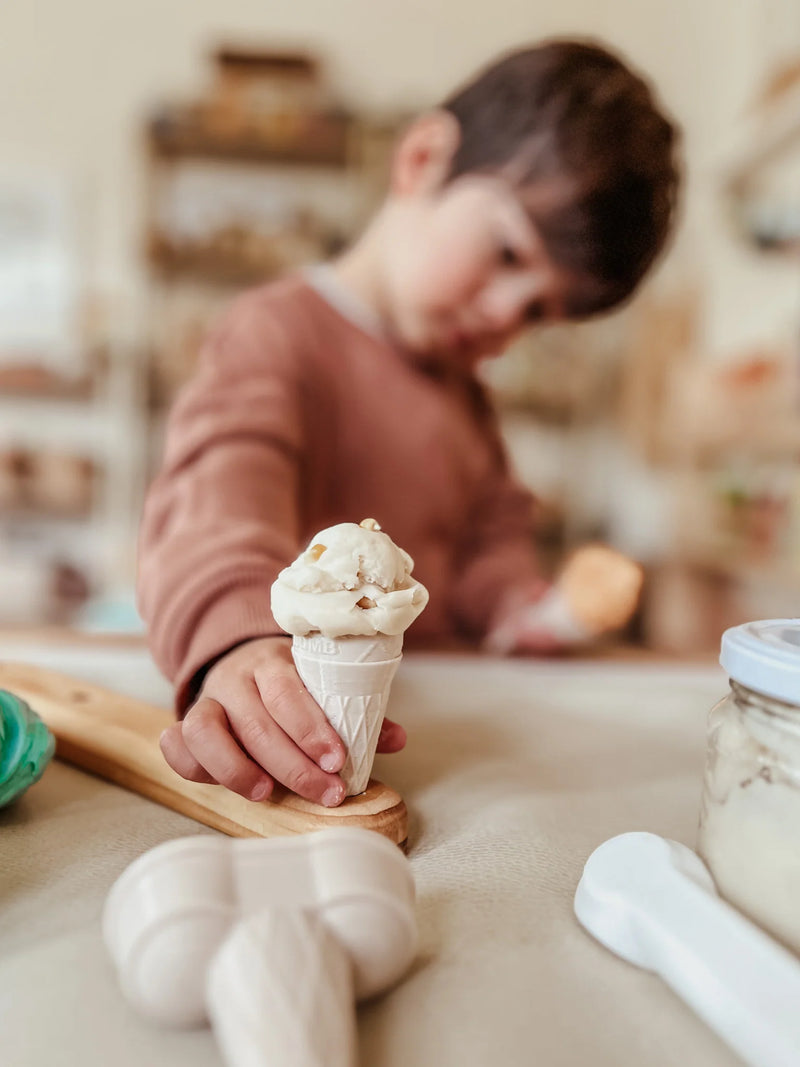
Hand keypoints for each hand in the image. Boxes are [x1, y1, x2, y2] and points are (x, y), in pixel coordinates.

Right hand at [159, 636, 406, 806]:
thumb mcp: (322, 687)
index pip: (287, 692)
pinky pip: (176, 745)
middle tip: (324, 792)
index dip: (311, 729)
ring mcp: (206, 701)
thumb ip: (356, 714)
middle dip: (291, 765)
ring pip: (204, 731)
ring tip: (266, 794)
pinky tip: (225, 785)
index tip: (337, 761)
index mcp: (273, 662)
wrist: (242, 663)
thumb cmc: (292, 687)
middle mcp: (235, 678)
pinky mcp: (184, 724)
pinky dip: (194, 767)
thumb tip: (397, 739)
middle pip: (255, 722)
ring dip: (236, 769)